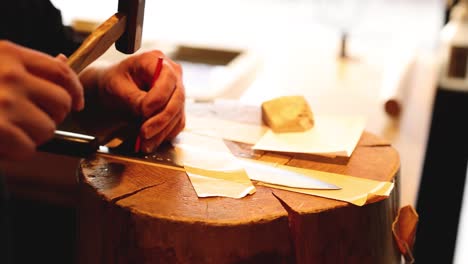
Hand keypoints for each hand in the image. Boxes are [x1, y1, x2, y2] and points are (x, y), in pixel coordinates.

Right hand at [0, 41, 83, 159]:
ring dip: (32, 137)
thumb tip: (63, 64)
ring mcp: (4, 103)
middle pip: (62, 104)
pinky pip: (28, 149)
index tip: (77, 103)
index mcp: (9, 55)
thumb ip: (25, 65)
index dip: (75, 90)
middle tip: (31, 120)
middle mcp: (10, 76)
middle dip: (52, 117)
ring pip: (47, 129)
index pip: (61, 71)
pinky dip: (15, 152)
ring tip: (8, 131)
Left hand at [95, 50, 184, 152]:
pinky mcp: (176, 107)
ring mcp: (176, 91)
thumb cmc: (113, 84)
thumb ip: (134, 99)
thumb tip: (148, 114)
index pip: (167, 78)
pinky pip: (176, 123)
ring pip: (178, 114)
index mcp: (155, 60)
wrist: (114, 92)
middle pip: (177, 98)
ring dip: (162, 132)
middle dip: (161, 119)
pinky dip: (164, 135)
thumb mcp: (117, 88)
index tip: (143, 112)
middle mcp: (171, 73)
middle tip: (144, 133)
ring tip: (144, 143)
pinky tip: (151, 142)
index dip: (158, 97)